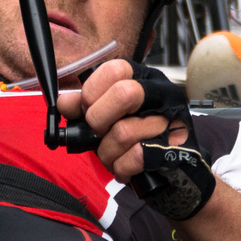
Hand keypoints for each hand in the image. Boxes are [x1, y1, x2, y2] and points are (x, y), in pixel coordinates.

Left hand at [56, 59, 186, 179]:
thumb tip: (64, 103)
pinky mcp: (176, 148)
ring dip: (107, 154)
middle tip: (98, 135)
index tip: (85, 111)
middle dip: (98, 121)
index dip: (92, 92)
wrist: (174, 170)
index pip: (115, 70)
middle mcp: (163, 94)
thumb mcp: (110, 117)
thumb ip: (87, 107)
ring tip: (112, 158)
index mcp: (145, 79)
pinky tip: (125, 169)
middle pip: (124, 94)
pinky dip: (122, 168)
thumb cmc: (137, 139)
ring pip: (124, 132)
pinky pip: (137, 156)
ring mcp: (173, 120)